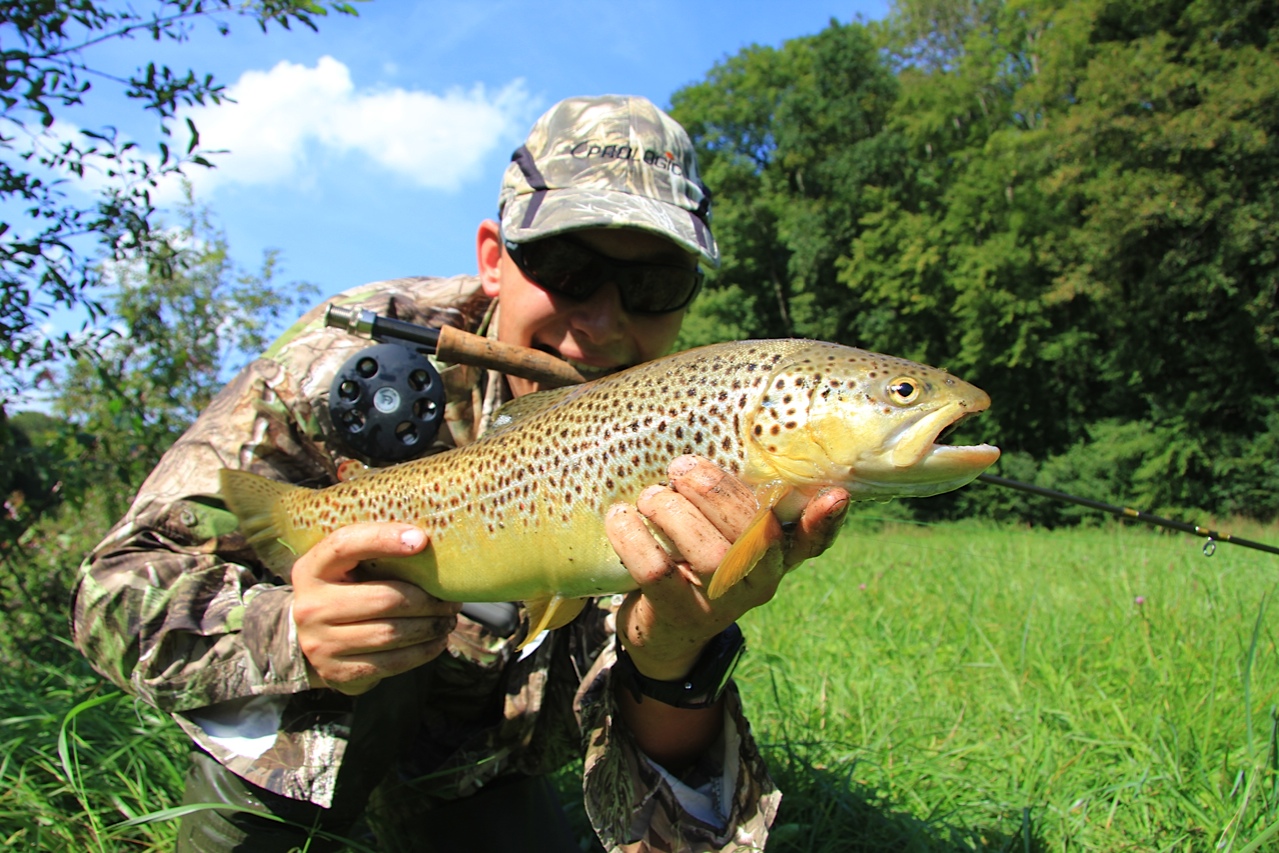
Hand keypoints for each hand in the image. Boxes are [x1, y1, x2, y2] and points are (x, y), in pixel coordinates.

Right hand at [291, 522, 460, 695]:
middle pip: (383, 599)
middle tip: (451, 601)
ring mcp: (320, 644)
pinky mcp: (337, 672)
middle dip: (427, 601)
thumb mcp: (347, 569)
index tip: (421, 540)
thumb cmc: (345, 592)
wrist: (313, 641)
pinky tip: (436, 641)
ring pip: (391, 634)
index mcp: (311, 570)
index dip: (382, 539)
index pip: (345, 545)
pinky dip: (422, 651)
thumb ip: (377, 555)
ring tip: (448, 620)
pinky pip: (391, 662)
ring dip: (430, 627)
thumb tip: (428, 543)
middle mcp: (310, 607)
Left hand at [605, 456, 849, 680]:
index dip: (825, 521)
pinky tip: (622, 517)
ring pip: (710, 555)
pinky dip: (634, 537)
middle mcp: (760, 581)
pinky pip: (658, 571)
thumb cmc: (694, 557)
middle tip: (680, 469)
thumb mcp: (724, 531)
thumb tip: (712, 441)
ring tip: (651, 495)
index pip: (813, 541)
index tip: (834, 495)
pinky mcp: (681, 614)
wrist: (663, 628)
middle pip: (754, 536)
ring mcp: (723, 603)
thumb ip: (733, 498)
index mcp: (778, 554)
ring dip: (673, 512)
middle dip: (716, 493)